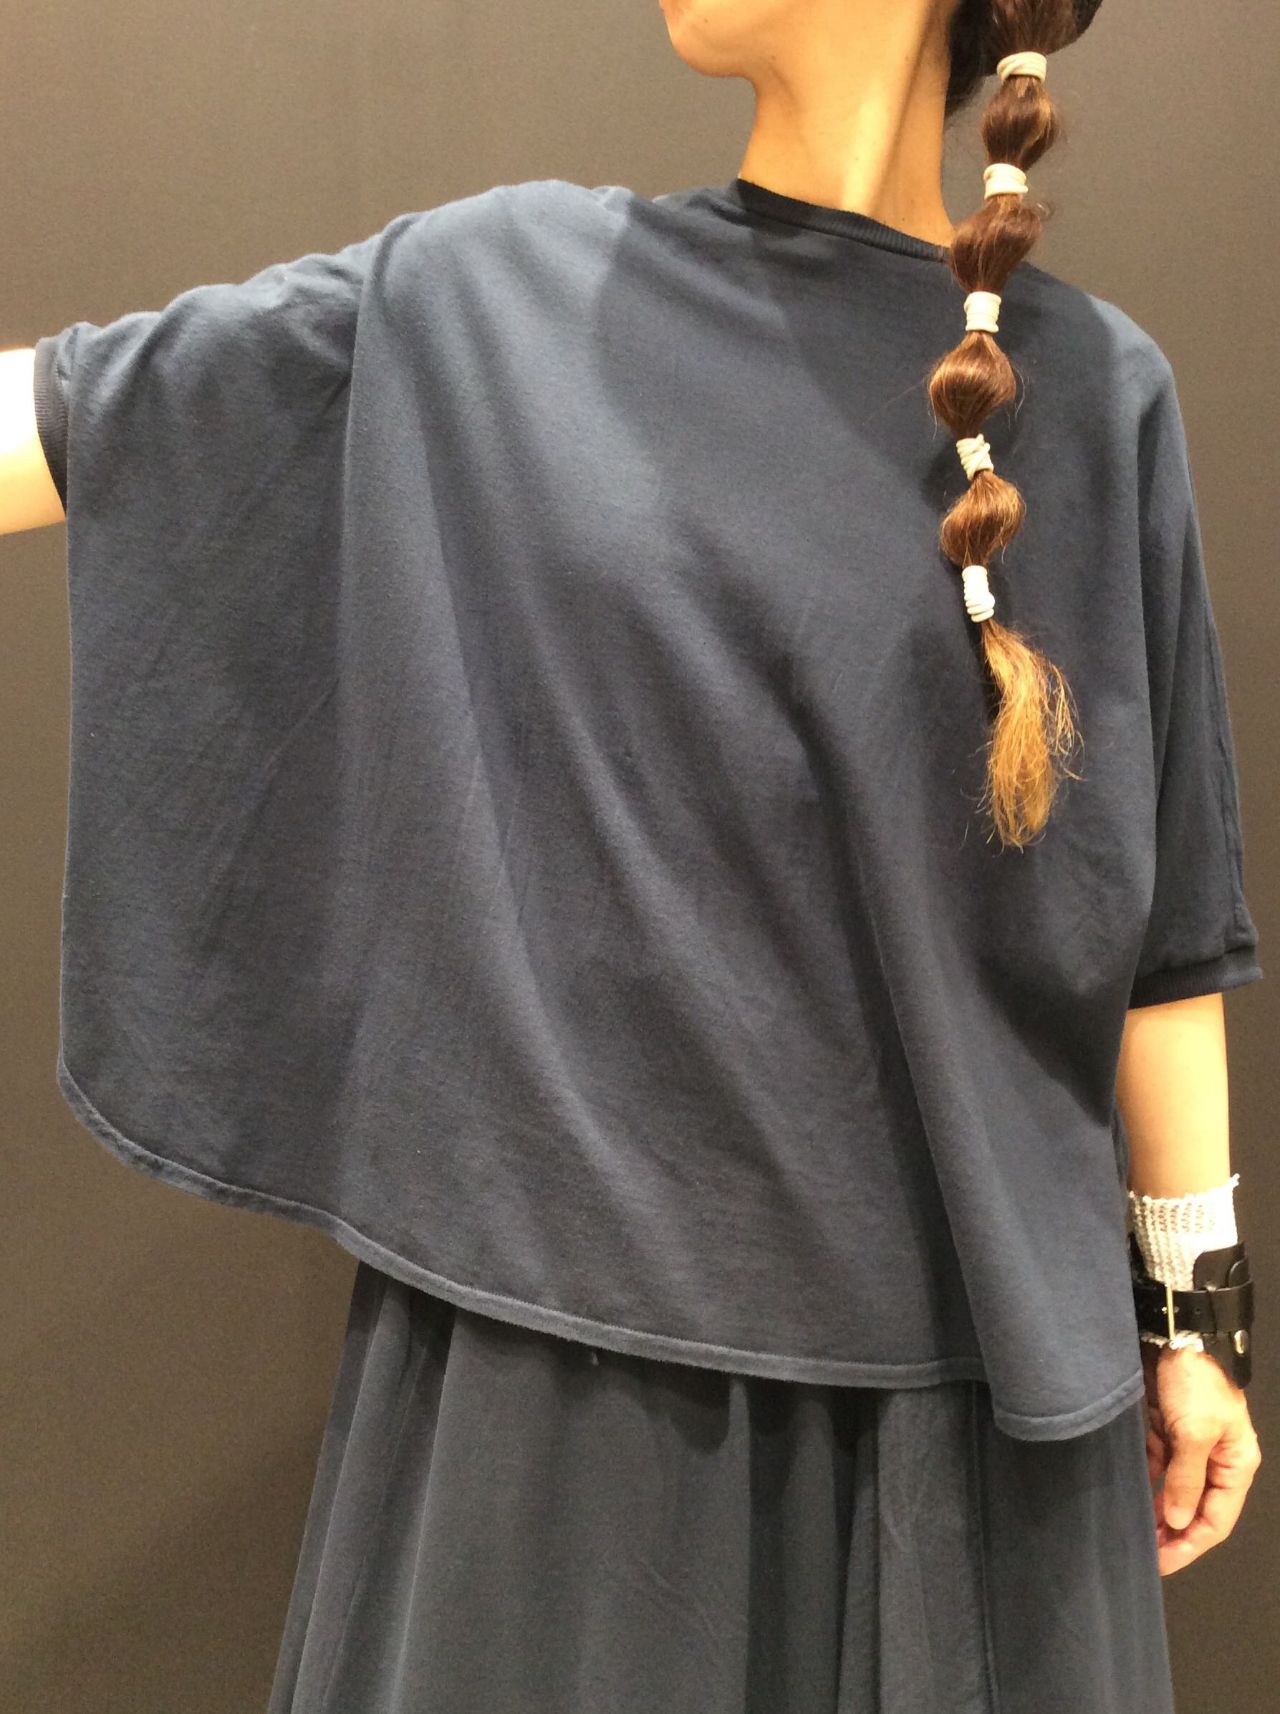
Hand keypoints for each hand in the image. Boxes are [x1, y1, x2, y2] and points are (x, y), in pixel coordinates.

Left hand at [1142, 1339, 1261, 1574]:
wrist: (1172, 1335)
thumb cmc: (1194, 1383)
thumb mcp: (1193, 1432)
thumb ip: (1185, 1479)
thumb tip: (1177, 1522)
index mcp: (1235, 1464)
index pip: (1215, 1520)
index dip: (1190, 1544)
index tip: (1162, 1563)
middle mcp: (1215, 1459)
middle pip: (1195, 1508)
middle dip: (1173, 1533)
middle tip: (1144, 1554)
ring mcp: (1190, 1445)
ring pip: (1174, 1490)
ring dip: (1157, 1512)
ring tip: (1135, 1534)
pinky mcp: (1166, 1430)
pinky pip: (1157, 1466)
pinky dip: (1146, 1483)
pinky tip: (1130, 1497)